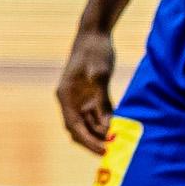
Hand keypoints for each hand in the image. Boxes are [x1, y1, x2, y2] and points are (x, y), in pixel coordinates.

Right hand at [56, 26, 116, 150]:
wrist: (94, 34)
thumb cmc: (94, 51)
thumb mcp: (99, 73)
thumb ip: (102, 99)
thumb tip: (108, 124)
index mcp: (66, 97)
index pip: (74, 126)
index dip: (88, 141)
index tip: (104, 150)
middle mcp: (70, 101)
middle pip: (79, 130)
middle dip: (94, 142)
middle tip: (113, 151)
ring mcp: (79, 99)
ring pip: (88, 125)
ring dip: (101, 134)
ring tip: (119, 141)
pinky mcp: (89, 96)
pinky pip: (96, 116)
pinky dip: (106, 124)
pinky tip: (118, 128)